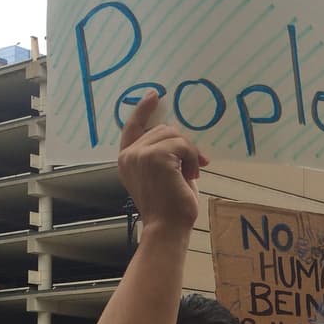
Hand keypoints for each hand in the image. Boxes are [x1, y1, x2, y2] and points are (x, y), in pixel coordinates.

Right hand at [117, 91, 208, 234]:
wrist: (167, 228)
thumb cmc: (169, 209)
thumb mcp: (164, 176)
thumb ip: (166, 155)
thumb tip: (182, 140)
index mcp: (127, 159)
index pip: (132, 127)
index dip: (143, 110)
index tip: (154, 96)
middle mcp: (129, 154)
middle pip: (163, 130)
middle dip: (184, 145)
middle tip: (196, 166)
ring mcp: (140, 154)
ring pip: (175, 135)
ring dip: (191, 154)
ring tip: (192, 174)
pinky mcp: (156, 156)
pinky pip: (183, 145)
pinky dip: (194, 159)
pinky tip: (192, 175)